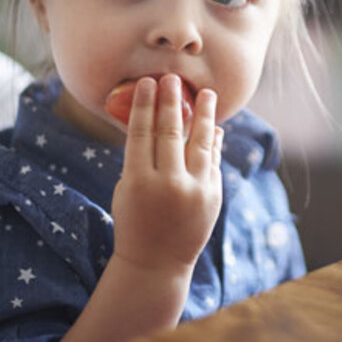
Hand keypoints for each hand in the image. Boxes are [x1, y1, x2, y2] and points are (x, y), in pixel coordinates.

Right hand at [110, 75, 223, 270]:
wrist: (156, 262)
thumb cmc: (134, 220)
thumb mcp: (127, 189)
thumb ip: (142, 158)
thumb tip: (159, 122)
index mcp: (138, 181)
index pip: (142, 133)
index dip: (145, 105)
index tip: (148, 83)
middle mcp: (168, 184)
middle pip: (170, 132)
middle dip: (172, 102)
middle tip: (173, 78)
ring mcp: (194, 191)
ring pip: (201, 143)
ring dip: (204, 115)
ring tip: (207, 93)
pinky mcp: (213, 197)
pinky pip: (213, 161)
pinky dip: (214, 143)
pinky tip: (213, 127)